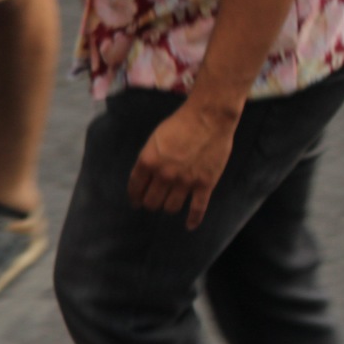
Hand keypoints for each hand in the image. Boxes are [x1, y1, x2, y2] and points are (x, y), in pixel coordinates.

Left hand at [127, 98, 238, 228]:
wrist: (209, 117)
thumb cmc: (180, 124)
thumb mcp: (154, 139)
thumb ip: (148, 160)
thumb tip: (144, 178)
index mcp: (148, 162)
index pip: (135, 188)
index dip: (134, 197)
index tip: (136, 201)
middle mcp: (164, 175)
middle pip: (152, 202)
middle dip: (151, 203)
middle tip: (153, 201)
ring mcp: (185, 181)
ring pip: (171, 208)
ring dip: (168, 207)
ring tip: (170, 204)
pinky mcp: (204, 184)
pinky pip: (197, 209)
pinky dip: (193, 220)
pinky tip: (189, 226)